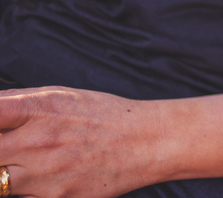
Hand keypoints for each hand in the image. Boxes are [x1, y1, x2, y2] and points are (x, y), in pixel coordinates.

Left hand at [0, 86, 165, 197]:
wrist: (147, 142)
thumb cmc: (105, 115)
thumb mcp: (63, 96)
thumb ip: (19, 101)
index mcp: (39, 110)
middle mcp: (37, 142)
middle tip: (9, 148)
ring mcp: (44, 175)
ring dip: (4, 173)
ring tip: (22, 163)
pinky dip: (24, 190)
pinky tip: (43, 178)